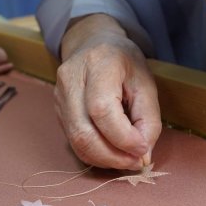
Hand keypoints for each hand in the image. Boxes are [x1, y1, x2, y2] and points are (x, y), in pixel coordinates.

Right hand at [55, 14, 161, 169]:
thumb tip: (143, 155)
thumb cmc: (124, 62)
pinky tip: (112, 153)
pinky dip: (95, 154)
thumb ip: (148, 119)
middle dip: (113, 156)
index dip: (123, 137)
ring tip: (127, 160)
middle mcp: (71, 79)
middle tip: (136, 162)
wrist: (93, 43)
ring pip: (76, 141)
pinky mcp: (57, 110)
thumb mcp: (146, 83)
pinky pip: (74, 141)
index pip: (102, 110)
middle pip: (84, 131)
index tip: (143, 149)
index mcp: (98, 63)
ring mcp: (59, 95)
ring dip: (105, 159)